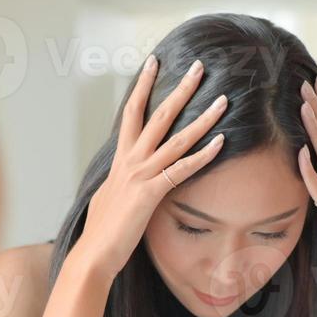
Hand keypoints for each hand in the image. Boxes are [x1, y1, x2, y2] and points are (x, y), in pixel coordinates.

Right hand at [74, 56, 227, 280]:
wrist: (93, 253)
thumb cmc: (102, 231)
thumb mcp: (109, 197)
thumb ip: (119, 181)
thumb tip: (122, 178)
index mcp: (120, 159)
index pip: (132, 112)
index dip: (144, 86)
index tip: (155, 62)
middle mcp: (129, 161)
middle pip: (158, 115)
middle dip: (180, 88)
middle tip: (200, 66)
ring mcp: (140, 175)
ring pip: (177, 138)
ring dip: (203, 117)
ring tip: (223, 99)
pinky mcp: (150, 193)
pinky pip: (181, 169)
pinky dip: (203, 154)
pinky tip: (221, 141)